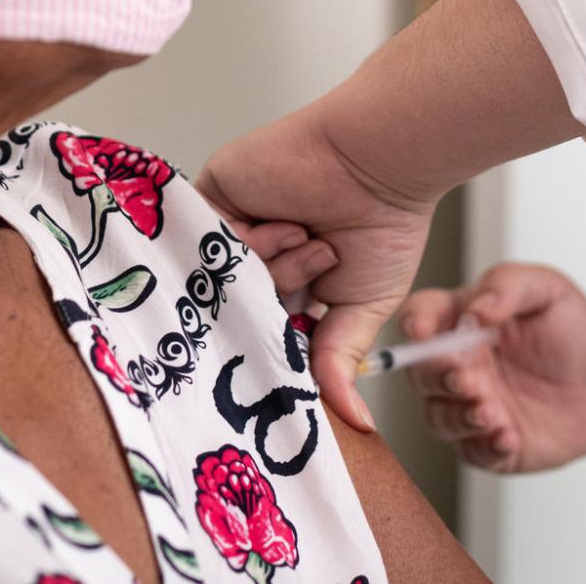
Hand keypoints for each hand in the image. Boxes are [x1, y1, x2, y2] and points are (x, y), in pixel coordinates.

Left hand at [197, 107, 438, 432]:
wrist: (377, 161)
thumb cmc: (383, 225)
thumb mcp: (361, 308)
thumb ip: (338, 361)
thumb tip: (354, 423)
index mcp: (288, 285)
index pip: (256, 331)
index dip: (268, 349)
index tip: (282, 368)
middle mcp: (254, 257)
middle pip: (230, 310)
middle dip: (271, 309)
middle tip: (306, 300)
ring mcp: (230, 228)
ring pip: (218, 281)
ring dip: (269, 271)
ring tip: (314, 244)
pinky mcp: (212, 197)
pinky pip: (202, 242)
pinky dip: (246, 244)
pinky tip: (286, 226)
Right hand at [398, 263, 585, 472]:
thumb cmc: (574, 332)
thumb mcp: (549, 290)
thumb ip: (510, 285)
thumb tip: (475, 308)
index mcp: (462, 321)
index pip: (421, 316)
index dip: (415, 322)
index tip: (422, 331)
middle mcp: (458, 365)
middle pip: (420, 373)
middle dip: (436, 376)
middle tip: (466, 379)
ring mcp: (470, 406)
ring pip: (438, 417)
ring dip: (458, 417)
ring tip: (491, 412)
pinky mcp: (489, 445)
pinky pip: (472, 453)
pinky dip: (485, 447)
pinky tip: (508, 437)